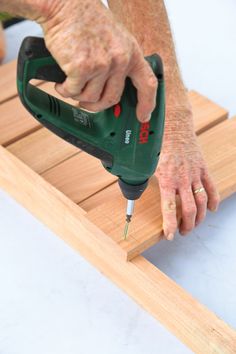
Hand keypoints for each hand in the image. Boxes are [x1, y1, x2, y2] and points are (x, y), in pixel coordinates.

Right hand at [40, 0, 156, 121]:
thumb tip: (114, 87)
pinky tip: (61, 82)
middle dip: (97, 106)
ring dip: (78, 96)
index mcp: (131, 52)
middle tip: (87, 104)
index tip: (143, 116)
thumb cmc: (86, 20)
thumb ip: (118, 61)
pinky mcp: (81, 68)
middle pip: (112, 98)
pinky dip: (65, 90)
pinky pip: (73, 92)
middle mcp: (119, 60)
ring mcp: (102, 65)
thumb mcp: (115, 38)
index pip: (147, 84)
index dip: (147, 104)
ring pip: (91, 98)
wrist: (64, 5)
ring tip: (71, 84)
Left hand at [155, 108, 219, 239]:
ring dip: (200, 217)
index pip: (169, 208)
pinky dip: (213, 201)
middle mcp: (182, 180)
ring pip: (202, 202)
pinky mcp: (202, 169)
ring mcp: (194, 175)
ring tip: (195, 224)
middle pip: (190, 210)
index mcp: (166, 180)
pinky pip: (211, 188)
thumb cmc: (159, 145)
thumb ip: (145, 179)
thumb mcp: (148, 164)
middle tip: (183, 232)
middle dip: (187, 225)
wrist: (174, 126)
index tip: (170, 235)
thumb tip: (134, 191)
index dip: (170, 225)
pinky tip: (211, 209)